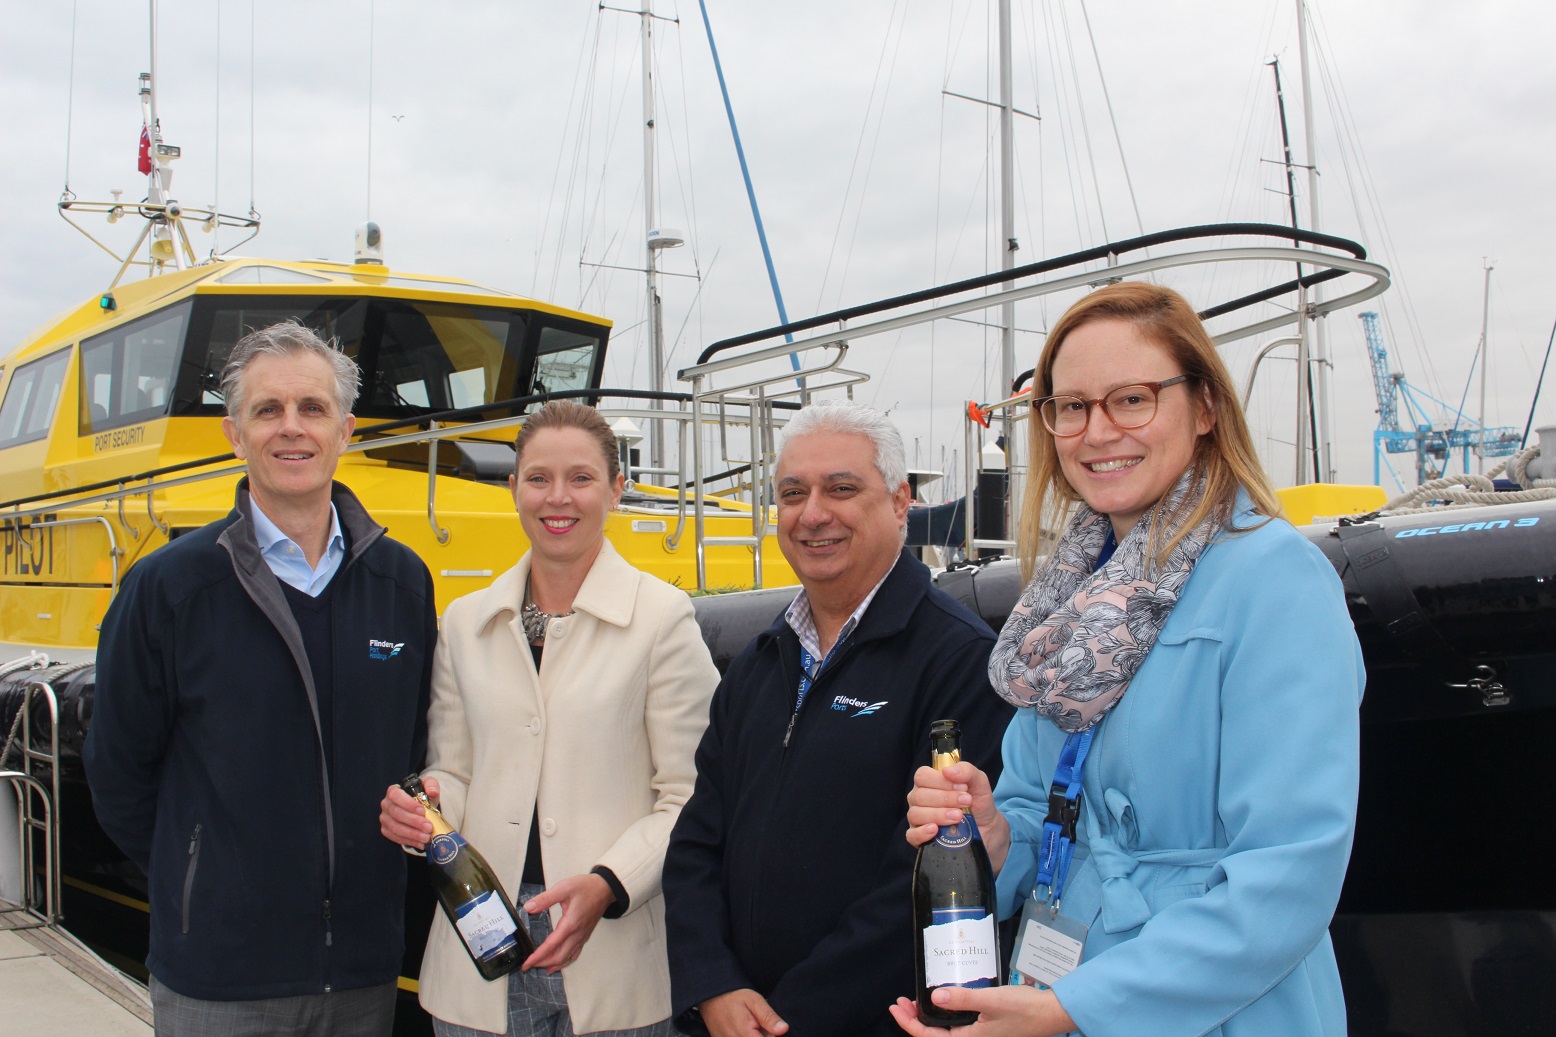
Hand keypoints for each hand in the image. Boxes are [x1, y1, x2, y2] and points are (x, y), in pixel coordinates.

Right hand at [379, 776, 438, 848]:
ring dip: (412, 834)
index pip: (395, 795)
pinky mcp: (386, 831)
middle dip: (414, 822)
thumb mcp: (429, 785)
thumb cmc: (422, 795)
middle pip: (397, 814)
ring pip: (396, 828)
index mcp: (393, 791)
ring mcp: (385, 819)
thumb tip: (432, 792)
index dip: (407, 804)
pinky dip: (409, 841)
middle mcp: (386, 804)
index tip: (422, 811)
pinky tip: (421, 843)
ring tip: (426, 837)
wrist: (421, 808)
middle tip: (429, 827)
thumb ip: (431, 785)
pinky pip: (396, 838)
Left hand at [521, 873, 614, 973]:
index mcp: (570, 924)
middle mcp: (577, 934)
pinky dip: (565, 961)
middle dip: (543, 963)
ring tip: (541, 967)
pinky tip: (559, 962)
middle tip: (529, 965)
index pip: (551, 946)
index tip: (527, 963)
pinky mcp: (585, 935)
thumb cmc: (586, 887)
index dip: (538, 956)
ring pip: (567, 958)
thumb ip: (545, 899)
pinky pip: (575, 954)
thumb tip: (529, 907)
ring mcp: (582, 936)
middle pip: (559, 956)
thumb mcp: (564, 888)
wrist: (605, 888)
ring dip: (553, 964)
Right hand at [699, 988, 788, 1036]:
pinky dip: (745, 1036)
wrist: (710, 997)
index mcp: (746, 1036)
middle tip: (759, 1024)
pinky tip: (746, 1030)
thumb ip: (769, 1017)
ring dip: (755, 1035)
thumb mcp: (754, 1001)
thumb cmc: (733, 997)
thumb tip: (784, 1030)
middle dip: (764, 1035)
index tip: (772, 1029)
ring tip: (752, 1027)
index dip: (773, 1036)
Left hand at [888, 986, 1075, 1036]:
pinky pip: (957, 1023)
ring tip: (915, 1000)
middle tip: (901, 1001)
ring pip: (944, 1029)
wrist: (1050, 1013)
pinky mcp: (984, 1027)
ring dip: (928, 1015)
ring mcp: (978, 1034)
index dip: (909, 1023)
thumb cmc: (1024, 1009)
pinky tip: (943, 999)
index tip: (896, 1007)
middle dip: (914, 1019)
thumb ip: (963, 998)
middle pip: (933, 1034)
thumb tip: (934, 996)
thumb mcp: (991, 1000)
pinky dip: (944, 1012)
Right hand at [905, 761, 1008, 868]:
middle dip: (945, 799)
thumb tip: (948, 771)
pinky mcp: (919, 838)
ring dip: (938, 815)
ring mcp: (917, 819)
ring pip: (915, 814)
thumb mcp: (978, 782)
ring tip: (958, 817)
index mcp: (929, 783)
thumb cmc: (977, 802)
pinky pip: (912, 835)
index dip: (941, 781)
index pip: (922, 776)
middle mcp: (919, 799)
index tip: (963, 787)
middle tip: (965, 802)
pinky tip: (935, 830)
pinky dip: (922, 832)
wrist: (987, 828)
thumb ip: (967, 771)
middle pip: (919, 795)